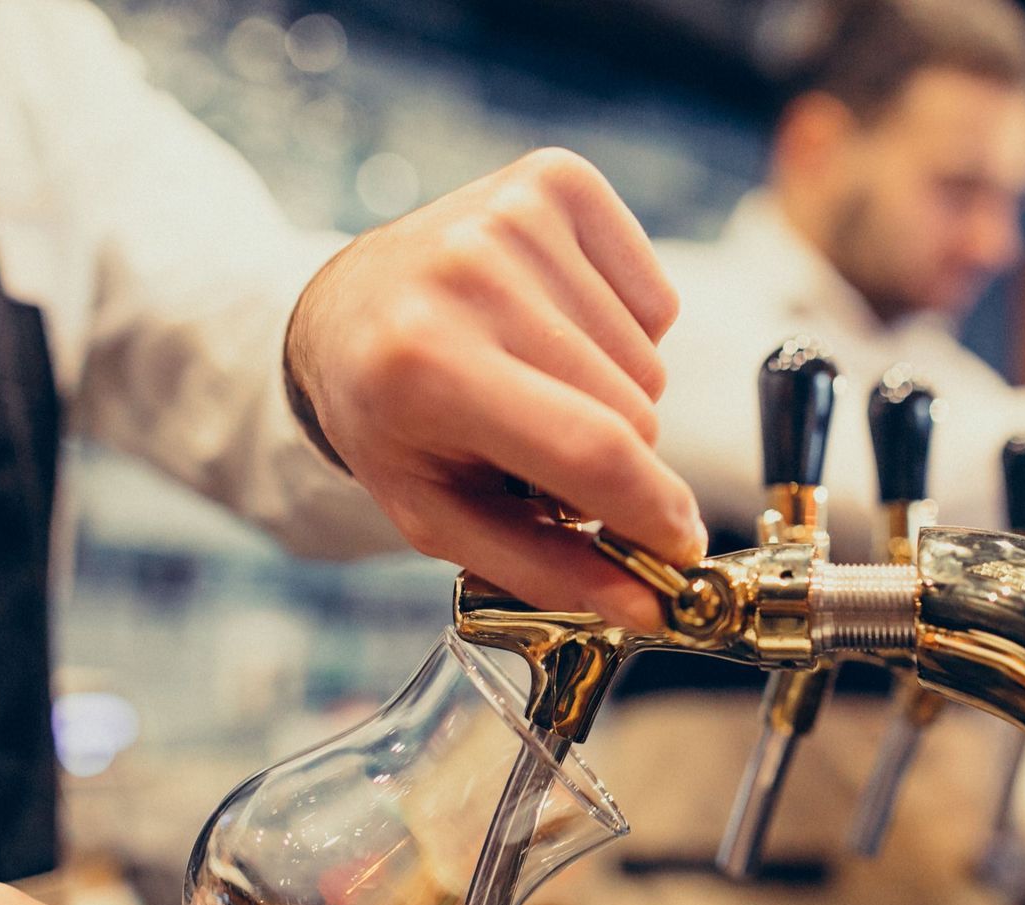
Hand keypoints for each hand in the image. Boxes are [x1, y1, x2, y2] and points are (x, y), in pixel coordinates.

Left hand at [286, 148, 703, 630]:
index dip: (656, 513)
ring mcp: (514, 214)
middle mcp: (471, 272)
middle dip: (611, 458)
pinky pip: (656, 299)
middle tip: (540, 450)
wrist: (344, 308)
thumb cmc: (392, 420)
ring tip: (536, 384)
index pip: (592, 450)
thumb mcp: (437, 512)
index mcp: (427, 366)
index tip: (679, 550)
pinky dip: (626, 333)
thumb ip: (543, 566)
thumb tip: (651, 606)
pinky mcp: (555, 179)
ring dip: (613, 394)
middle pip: (632, 412)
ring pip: (649, 361)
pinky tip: (558, 330)